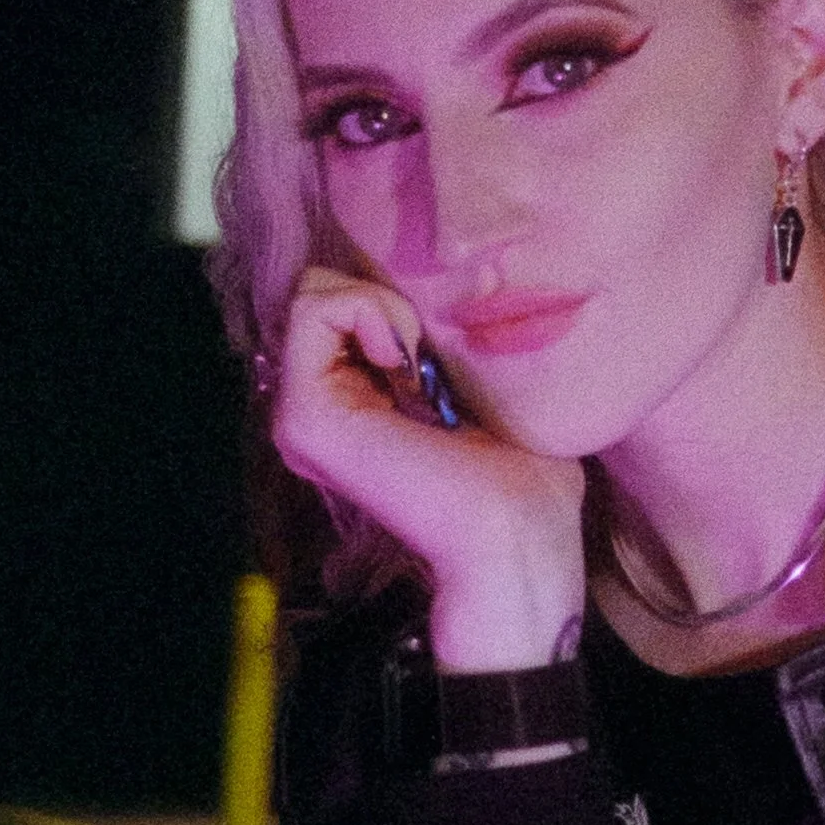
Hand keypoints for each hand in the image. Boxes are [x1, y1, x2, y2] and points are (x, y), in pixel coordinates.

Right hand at [267, 270, 586, 669]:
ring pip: (308, 297)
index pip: (338, 306)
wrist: (517, 532)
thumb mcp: (484, 386)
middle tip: (425, 350)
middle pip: (315, 294)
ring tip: (417, 358)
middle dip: (377, 293)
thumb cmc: (522, 474)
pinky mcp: (303, 414)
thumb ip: (445, 347)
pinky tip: (404, 360)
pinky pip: (309, 311)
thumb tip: (444, 295)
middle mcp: (319, 409)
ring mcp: (302, 414)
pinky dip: (365, 307)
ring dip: (376, 300)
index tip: (437, 345)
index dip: (388, 298)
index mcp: (354, 406)